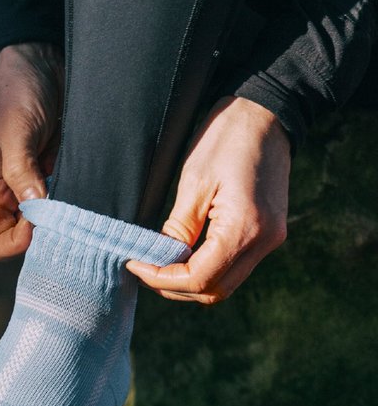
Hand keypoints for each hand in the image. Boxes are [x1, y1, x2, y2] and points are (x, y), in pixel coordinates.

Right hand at [0, 41, 64, 260]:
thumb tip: (36, 209)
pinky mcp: (59, 174)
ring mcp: (38, 187)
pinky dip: (80, 201)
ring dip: (68, 218)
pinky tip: (90, 185)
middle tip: (70, 213)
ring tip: (82, 197)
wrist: (39, 60)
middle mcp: (13, 195)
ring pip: (53, 224)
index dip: (19, 242)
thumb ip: (21, 170)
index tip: (41, 220)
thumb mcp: (16, 129)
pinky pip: (70, 201)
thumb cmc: (17, 91)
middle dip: (48, 234)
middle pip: (27, 241)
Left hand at [126, 95, 290, 303]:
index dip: (161, 279)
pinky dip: (207, 269)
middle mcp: (263, 242)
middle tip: (144, 270)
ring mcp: (270, 240)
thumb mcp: (194, 181)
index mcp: (244, 228)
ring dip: (191, 282)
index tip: (135, 265)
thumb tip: (159, 259)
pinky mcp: (269, 234)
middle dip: (175, 287)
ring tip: (160, 264)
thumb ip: (178, 228)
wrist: (269, 114)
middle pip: (214, 291)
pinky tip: (184, 255)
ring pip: (225, 284)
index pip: (198, 278)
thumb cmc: (228, 138)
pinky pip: (235, 267)